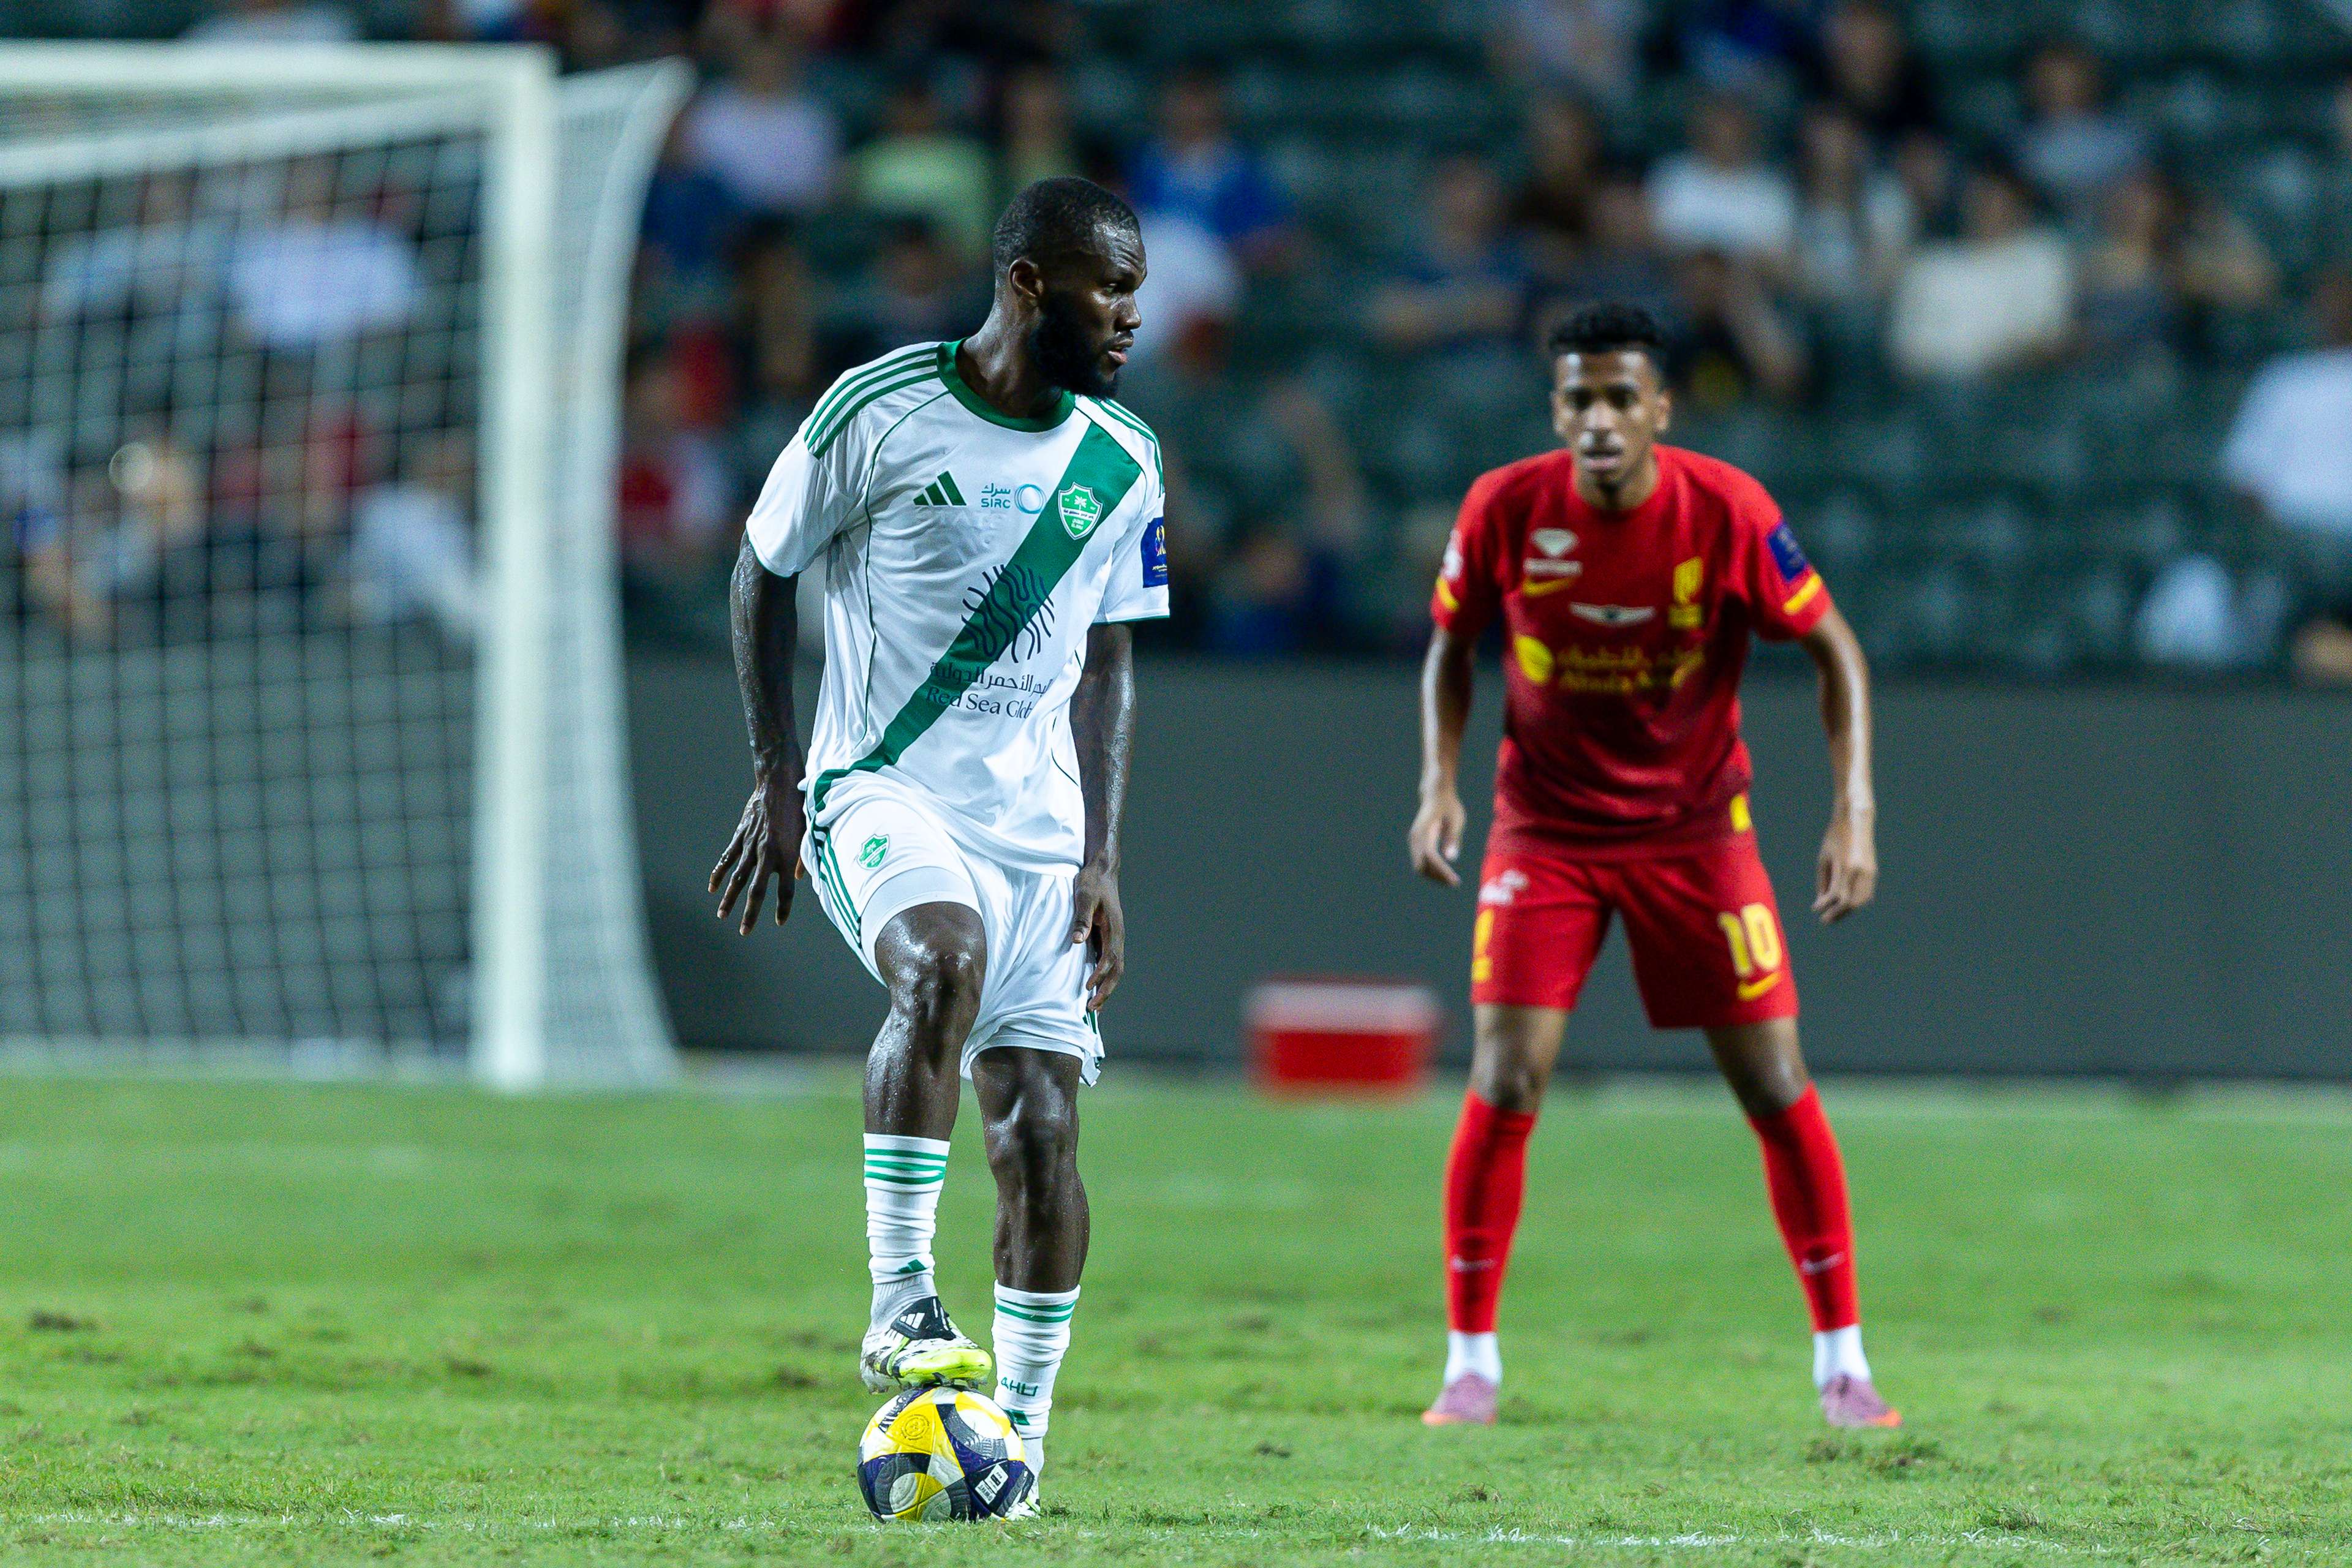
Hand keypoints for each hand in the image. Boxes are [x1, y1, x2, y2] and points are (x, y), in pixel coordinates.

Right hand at [709, 770, 805, 934]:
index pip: (786, 890)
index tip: (780, 921)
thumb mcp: (810, 831)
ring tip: (722, 915)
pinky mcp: (740, 835)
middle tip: (744, 932)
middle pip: (757, 890)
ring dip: (729, 898)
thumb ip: (804, 856)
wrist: (778, 780)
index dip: (783, 908)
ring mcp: (751, 845)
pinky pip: (727, 858)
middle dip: (750, 913)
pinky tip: (712, 888)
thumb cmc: (799, 805)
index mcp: (787, 854)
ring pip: (738, 877)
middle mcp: (768, 853)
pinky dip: (719, 873)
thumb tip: (800, 878)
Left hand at [1069, 860, 1124, 1010]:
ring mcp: (1113, 938)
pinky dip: (1103, 978)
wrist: (1101, 871)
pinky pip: (1108, 962)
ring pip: (1115, 969)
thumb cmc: (1092, 883)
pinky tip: (1092, 986)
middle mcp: (1117, 937)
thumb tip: (1077, 941)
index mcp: (1114, 929)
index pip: (1110, 959)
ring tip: (1094, 1006)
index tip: (1087, 987)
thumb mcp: (1084, 897)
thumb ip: (1081, 919)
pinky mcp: (1107, 937)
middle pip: (1117, 970)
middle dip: (1106, 991)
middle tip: (1092, 1009)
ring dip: (1106, 988)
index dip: (1099, 975)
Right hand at [1409, 790, 1466, 884]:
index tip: (1455, 880)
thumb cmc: (1449, 806)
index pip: (1431, 857)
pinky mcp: (1417, 843)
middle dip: (1437, 876)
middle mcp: (1415, 838)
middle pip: (1422, 866)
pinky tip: (1445, 872)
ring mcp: (1414, 841)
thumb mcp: (1456, 820)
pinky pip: (1421, 861)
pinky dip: (1432, 869)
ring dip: (1434, 875)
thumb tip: (1451, 859)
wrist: (1436, 794)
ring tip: (1452, 880)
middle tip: (1455, 882)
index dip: (1442, 870)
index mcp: (1424, 831)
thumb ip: (1453, 839)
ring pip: (1420, 866)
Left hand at [1814, 806, 1876, 922]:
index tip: (1817, 911)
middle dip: (1838, 913)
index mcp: (1846, 867)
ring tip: (1835, 914)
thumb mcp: (1824, 858)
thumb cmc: (1835, 838)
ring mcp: (1870, 872)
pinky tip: (1845, 904)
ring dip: (1848, 910)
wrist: (1856, 821)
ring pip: (1861, 900)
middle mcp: (1861, 872)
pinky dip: (1856, 901)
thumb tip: (1821, 902)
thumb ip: (1823, 881)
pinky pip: (1867, 892)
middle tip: (1825, 920)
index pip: (1837, 896)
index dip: (1827, 906)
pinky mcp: (1873, 871)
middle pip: (1851, 902)